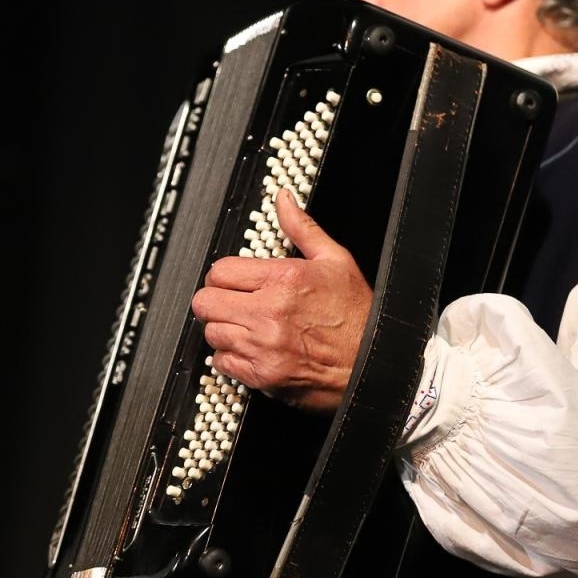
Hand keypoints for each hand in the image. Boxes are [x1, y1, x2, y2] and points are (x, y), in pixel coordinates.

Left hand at [190, 189, 371, 414]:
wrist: (372, 363)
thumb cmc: (357, 316)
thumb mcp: (336, 261)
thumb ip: (302, 228)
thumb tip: (284, 201)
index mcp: (284, 280)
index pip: (220, 271)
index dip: (222, 275)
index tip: (232, 281)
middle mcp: (269, 313)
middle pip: (205, 302)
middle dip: (216, 300)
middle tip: (232, 302)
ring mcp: (263, 346)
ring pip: (211, 332)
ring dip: (223, 328)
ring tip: (245, 326)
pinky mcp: (262, 375)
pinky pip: (221, 362)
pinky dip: (231, 356)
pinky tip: (250, 348)